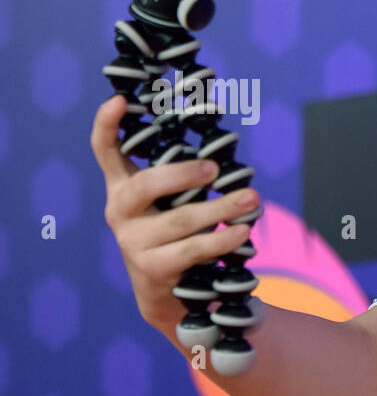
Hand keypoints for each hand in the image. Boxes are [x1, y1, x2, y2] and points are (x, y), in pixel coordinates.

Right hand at [91, 94, 258, 332]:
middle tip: (215, 169)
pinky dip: (222, 238)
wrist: (168, 294)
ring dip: (221, 208)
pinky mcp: (152, 268)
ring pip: (180, 219)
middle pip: (145, 185)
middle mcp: (119, 212)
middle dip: (183, 174)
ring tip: (251, 199)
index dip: (106, 126)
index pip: (105, 152)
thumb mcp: (173, 203)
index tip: (118, 101)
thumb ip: (185, 180)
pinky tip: (243, 231)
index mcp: (122, 188)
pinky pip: (193, 249)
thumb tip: (225, 154)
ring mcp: (132, 242)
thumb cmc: (177, 235)